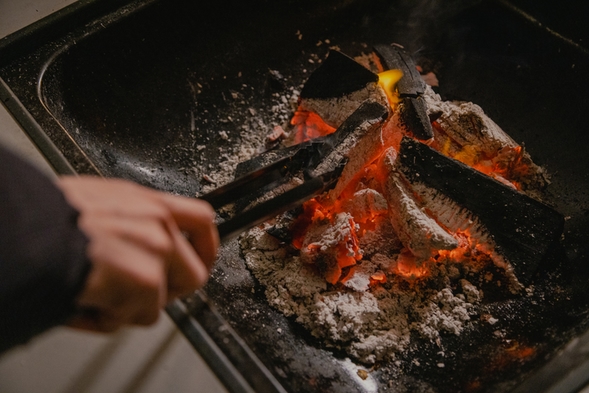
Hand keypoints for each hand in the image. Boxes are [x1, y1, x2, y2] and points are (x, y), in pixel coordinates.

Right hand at [56, 176, 218, 331]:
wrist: (27, 234)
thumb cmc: (46, 220)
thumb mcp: (95, 202)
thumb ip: (128, 221)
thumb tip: (136, 243)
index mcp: (146, 202)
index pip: (202, 220)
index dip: (206, 247)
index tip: (203, 261)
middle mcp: (158, 223)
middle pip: (194, 273)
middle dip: (166, 293)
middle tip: (137, 297)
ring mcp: (156, 252)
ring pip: (162, 300)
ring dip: (129, 307)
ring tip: (96, 294)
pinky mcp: (145, 281)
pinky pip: (139, 317)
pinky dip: (110, 319)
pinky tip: (86, 302)